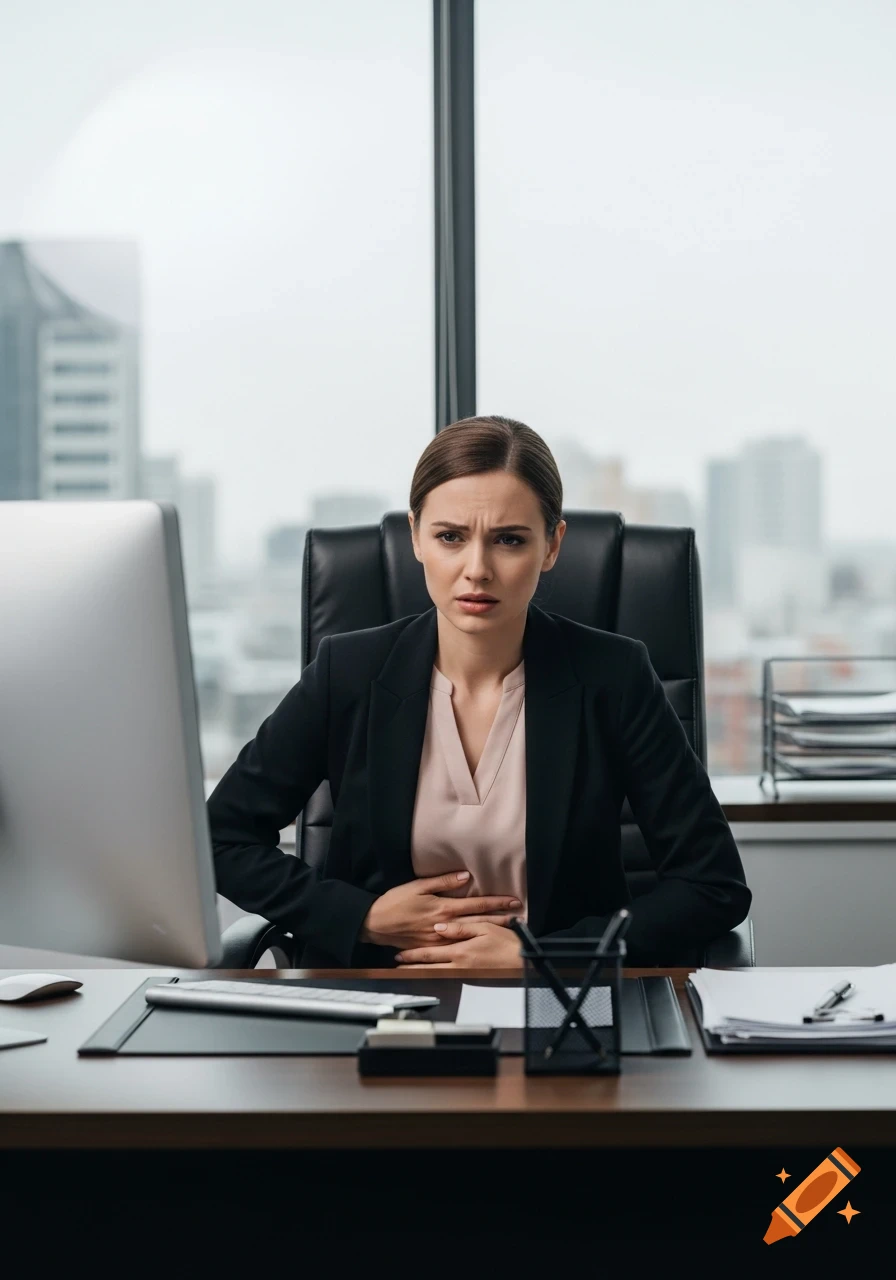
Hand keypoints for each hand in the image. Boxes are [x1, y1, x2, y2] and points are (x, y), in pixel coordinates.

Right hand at [359, 871, 521, 950]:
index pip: (476, 905)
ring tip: (508, 931)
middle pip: (479, 922)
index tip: (513, 901)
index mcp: (443, 908)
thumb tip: (465, 876)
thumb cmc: (395, 902)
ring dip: (490, 933)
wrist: (375, 924)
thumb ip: (442, 881)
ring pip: (471, 937)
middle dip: (500, 919)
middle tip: (520, 917)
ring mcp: (440, 940)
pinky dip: (472, 945)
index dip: (496, 903)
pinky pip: (456, 948)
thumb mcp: (417, 886)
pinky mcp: (433, 949)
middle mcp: (445, 926)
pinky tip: (482, 944)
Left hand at [395, 920, 522, 967]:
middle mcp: (460, 966)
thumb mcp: (484, 929)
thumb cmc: (506, 942)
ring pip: (436, 976)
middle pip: (429, 968)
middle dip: (411, 969)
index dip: (412, 956)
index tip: (399, 956)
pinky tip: (429, 977)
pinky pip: (448, 979)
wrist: (523, 961)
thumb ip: (460, 928)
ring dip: (421, 975)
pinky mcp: (472, 979)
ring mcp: (465, 975)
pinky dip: (435, 978)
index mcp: (460, 951)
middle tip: (396, 969)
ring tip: (407, 974)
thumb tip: (440, 927)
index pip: (430, 954)